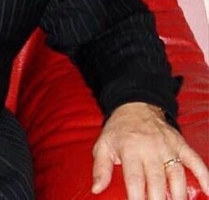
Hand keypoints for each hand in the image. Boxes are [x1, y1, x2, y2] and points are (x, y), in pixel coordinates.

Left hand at [91, 102, 208, 198]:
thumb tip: (96, 189)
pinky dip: (205, 176)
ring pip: (177, 175)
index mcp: (130, 149)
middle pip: (158, 182)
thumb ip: (100, 169)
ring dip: (179, 196)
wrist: (135, 105)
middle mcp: (150, 148)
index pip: (135, 179)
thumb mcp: (103, 145)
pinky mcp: (181, 144)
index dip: (136, 199)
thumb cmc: (118, 130)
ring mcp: (168, 146)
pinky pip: (196, 161)